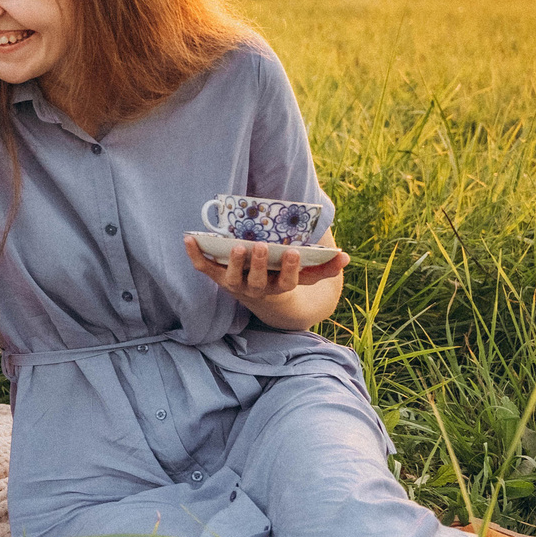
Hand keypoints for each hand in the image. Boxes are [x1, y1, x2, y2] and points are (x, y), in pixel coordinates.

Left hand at [183, 233, 344, 305]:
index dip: (289, 269)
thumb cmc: (285, 278)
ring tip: (234, 246)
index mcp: (279, 288)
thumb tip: (346, 258)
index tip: (292, 252)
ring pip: (231, 279)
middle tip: (260, 246)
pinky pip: (205, 268)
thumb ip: (325, 267)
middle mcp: (256, 290)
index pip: (286, 282)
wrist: (262, 298)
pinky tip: (189, 238)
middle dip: (258, 264)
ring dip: (232, 263)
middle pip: (257, 281)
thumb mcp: (306, 275)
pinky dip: (195, 255)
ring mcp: (236, 285)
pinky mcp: (218, 278)